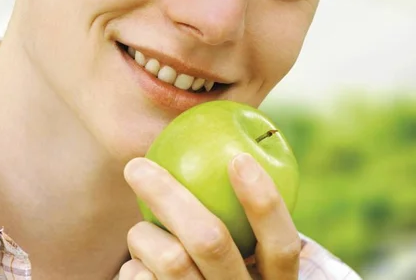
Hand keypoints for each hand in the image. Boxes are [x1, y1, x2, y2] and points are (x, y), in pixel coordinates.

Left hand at [119, 153, 300, 278]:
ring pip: (171, 260)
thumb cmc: (219, 267)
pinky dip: (133, 266)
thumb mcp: (243, 253)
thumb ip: (240, 217)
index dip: (265, 202)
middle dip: (169, 195)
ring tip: (141, 231)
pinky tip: (139, 266)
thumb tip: (229, 148)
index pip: (282, 245)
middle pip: (210, 241)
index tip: (239, 158)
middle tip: (137, 165)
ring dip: (143, 234)